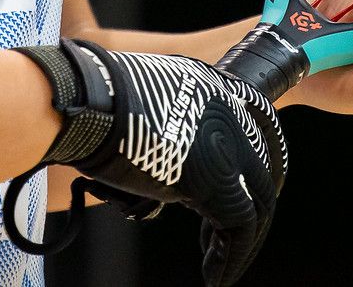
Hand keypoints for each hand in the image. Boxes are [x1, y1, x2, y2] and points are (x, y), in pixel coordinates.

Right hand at [18, 39, 288, 285]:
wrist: (88, 102)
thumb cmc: (97, 95)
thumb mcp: (149, 92)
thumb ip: (171, 112)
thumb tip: (167, 141)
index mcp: (215, 85)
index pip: (260, 117)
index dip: (265, 152)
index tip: (254, 178)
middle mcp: (229, 111)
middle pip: (264, 165)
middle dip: (257, 201)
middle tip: (239, 228)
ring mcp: (226, 146)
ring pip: (258, 203)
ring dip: (242, 240)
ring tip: (219, 262)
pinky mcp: (215, 181)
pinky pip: (238, 230)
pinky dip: (230, 260)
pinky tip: (215, 277)